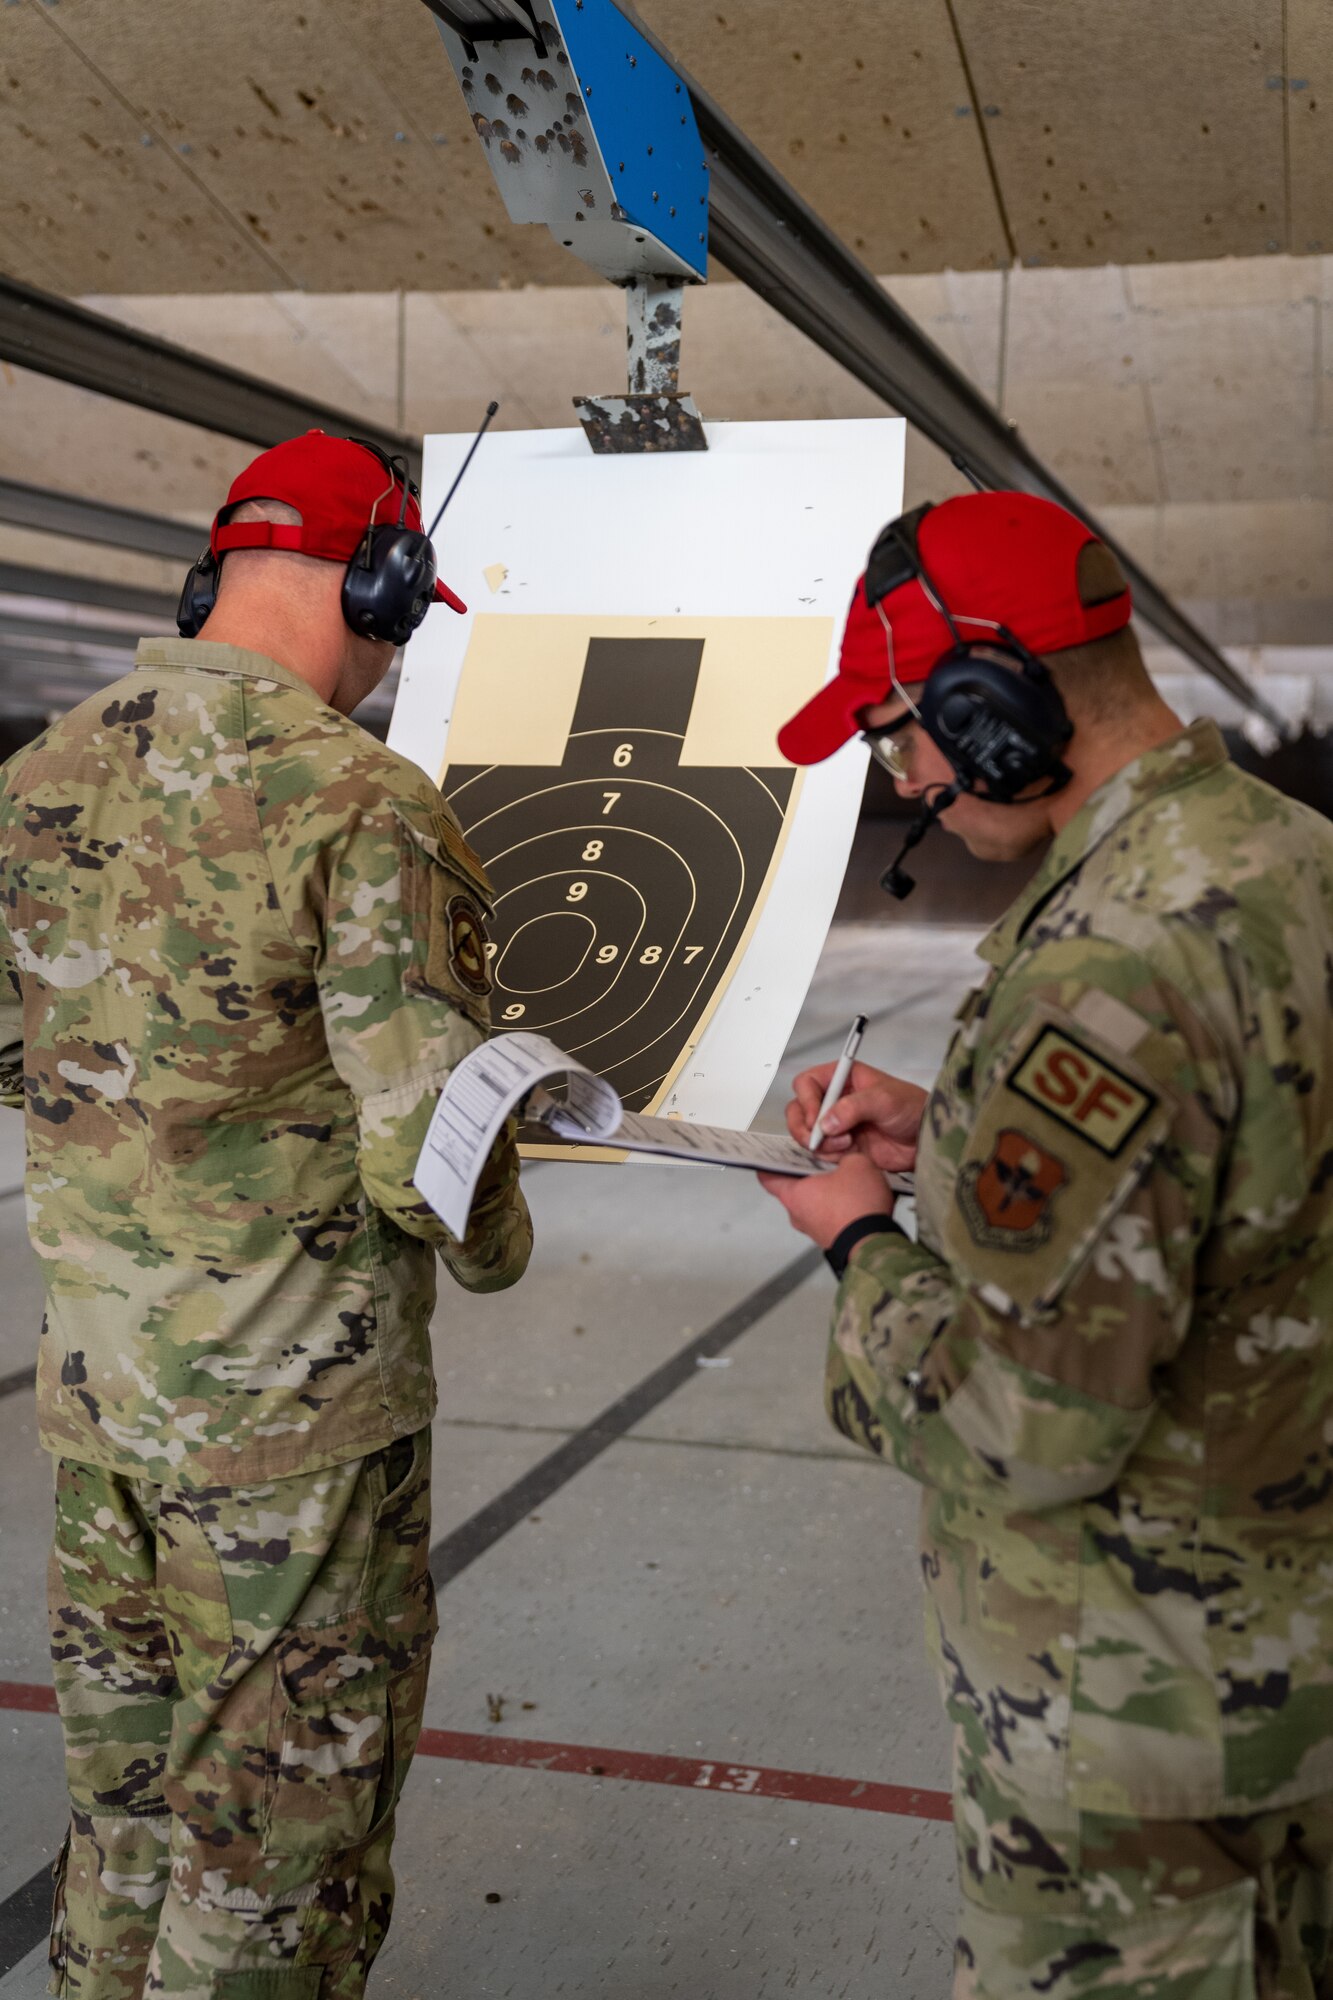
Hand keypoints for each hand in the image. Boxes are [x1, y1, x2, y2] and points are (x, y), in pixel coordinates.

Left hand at [757, 1151, 893, 1250]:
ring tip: (845, 1177)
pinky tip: (856, 1196)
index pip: (768, 1177)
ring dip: (827, 1190)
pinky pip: (830, 1216)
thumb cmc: (857, 1208)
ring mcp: (813, 1229)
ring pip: (814, 1203)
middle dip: (809, 1173)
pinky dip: (839, 1206)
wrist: (874, 1244)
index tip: (773, 1155)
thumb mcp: (857, 1164)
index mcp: (794, 1194)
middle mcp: (798, 1214)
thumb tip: (848, 1159)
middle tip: (822, 1159)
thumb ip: (847, 1155)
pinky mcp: (830, 1237)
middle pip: (795, 1188)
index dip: (769, 1162)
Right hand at [785, 1060, 926, 1172]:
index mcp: (842, 1078)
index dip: (806, 1100)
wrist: (926, 1139)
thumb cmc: (912, 1108)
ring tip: (846, 1144)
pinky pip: (821, 1152)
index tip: (815, 1118)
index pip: (807, 1083)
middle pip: (798, 1109)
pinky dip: (829, 1155)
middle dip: (805, 1126)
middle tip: (819, 1138)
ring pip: (807, 1133)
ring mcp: (836, 1124)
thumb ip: (854, 1107)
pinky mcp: (842, 1145)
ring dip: (819, 1143)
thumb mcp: (884, 1099)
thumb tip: (827, 1121)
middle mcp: (835, 1100)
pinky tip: (850, 1153)